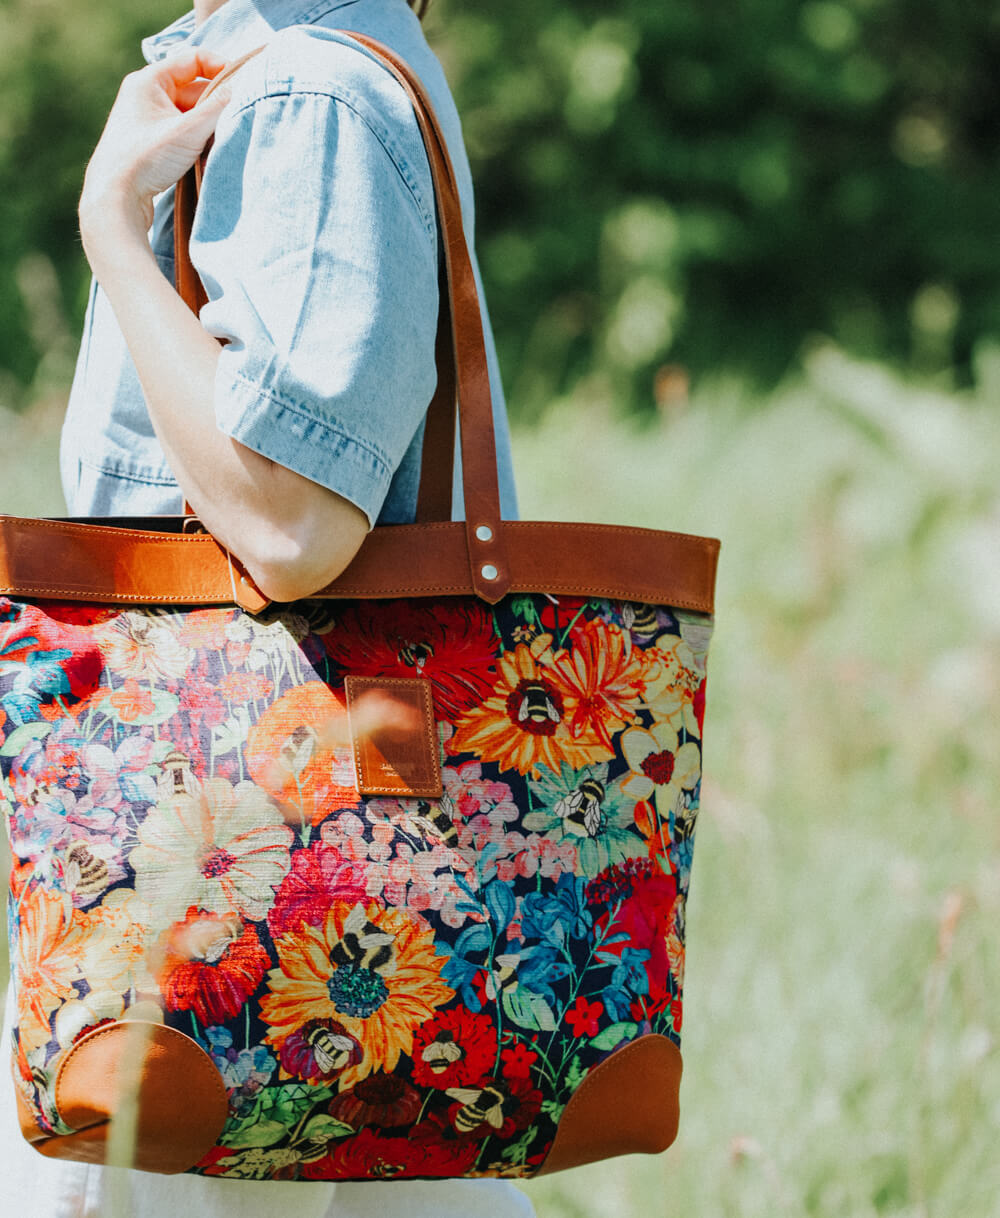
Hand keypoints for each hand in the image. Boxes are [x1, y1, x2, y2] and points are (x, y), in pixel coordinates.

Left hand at [79, 50, 229, 253]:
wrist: (115, 196)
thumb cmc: (145, 158)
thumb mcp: (188, 130)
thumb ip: (216, 107)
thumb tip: (238, 90)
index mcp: (149, 81)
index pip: (193, 59)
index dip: (220, 67)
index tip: (242, 83)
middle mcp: (146, 94)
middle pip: (193, 88)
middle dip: (216, 104)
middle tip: (233, 120)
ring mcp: (148, 118)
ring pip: (190, 112)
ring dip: (208, 126)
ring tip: (217, 143)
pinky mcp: (151, 140)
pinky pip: (183, 130)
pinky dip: (197, 139)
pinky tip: (205, 156)